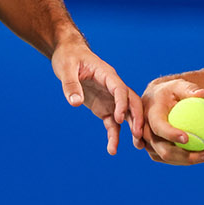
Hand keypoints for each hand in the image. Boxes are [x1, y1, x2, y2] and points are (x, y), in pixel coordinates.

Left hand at [50, 32, 142, 154]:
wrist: (68, 55)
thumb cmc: (69, 57)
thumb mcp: (66, 69)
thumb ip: (71, 85)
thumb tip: (75, 103)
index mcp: (106, 74)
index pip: (119, 88)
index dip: (122, 103)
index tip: (119, 118)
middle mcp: (113, 87)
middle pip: (131, 101)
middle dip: (137, 117)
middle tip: (137, 135)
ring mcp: (110, 98)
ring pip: (127, 114)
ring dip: (132, 128)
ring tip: (136, 146)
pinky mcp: (104, 107)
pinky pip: (113, 123)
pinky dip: (114, 135)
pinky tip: (112, 149)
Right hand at [137, 78, 203, 164]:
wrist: (157, 101)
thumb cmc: (170, 92)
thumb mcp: (178, 85)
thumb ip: (189, 89)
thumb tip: (203, 94)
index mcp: (150, 115)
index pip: (159, 127)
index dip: (171, 135)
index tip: (187, 139)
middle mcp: (146, 133)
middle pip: (165, 151)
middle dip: (187, 156)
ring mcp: (150, 145)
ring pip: (172, 159)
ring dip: (195, 159)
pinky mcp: (157, 152)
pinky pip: (175, 160)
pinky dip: (193, 158)